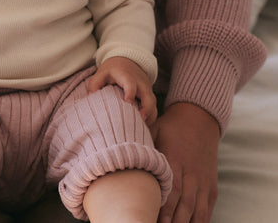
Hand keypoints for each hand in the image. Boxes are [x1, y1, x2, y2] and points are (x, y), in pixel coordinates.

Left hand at [87, 56, 157, 125]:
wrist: (128, 60)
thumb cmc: (113, 70)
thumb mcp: (102, 73)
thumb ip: (95, 84)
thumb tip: (91, 98)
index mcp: (128, 77)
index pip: (131, 85)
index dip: (130, 93)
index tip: (127, 103)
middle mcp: (141, 84)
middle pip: (149, 98)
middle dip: (146, 110)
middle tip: (140, 121)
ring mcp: (147, 90)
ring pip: (154, 105)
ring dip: (149, 117)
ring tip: (140, 128)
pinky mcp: (150, 96)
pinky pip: (154, 108)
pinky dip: (150, 118)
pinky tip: (142, 126)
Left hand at [151, 102, 219, 222]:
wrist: (199, 117)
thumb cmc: (170, 126)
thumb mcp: (154, 129)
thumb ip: (142, 145)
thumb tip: (117, 151)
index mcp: (175, 157)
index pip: (171, 187)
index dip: (164, 206)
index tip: (152, 217)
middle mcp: (191, 171)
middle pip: (184, 203)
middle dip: (172, 221)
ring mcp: (203, 180)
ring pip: (196, 210)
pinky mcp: (211, 186)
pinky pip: (207, 209)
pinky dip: (199, 222)